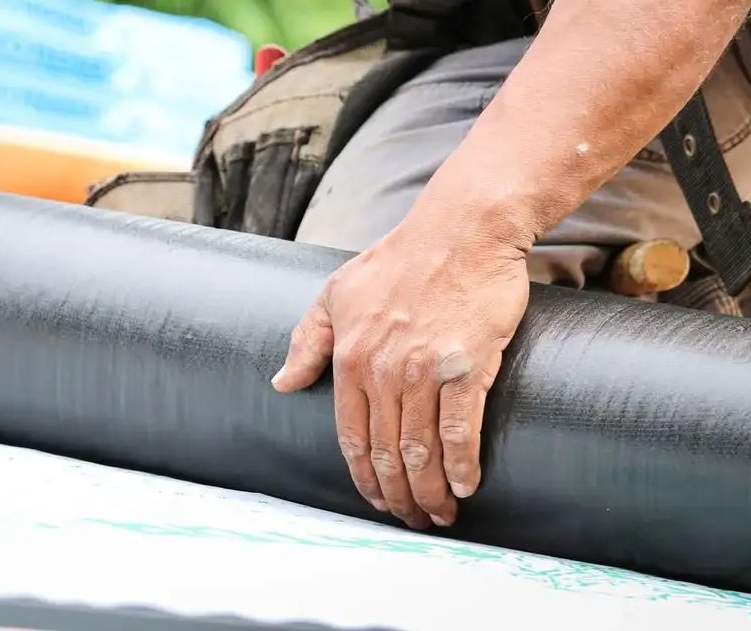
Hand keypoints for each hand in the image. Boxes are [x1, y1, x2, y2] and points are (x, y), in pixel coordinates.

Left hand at [272, 221, 529, 528]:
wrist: (462, 230)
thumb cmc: (401, 259)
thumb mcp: (338, 291)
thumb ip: (308, 339)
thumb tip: (283, 383)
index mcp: (349, 355)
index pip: (350, 434)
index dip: (363, 475)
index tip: (376, 499)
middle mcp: (383, 368)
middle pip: (387, 451)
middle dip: (397, 495)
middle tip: (410, 519)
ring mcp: (425, 369)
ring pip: (421, 449)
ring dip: (430, 492)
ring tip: (439, 514)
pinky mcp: (468, 366)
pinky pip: (460, 430)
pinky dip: (461, 466)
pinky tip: (464, 487)